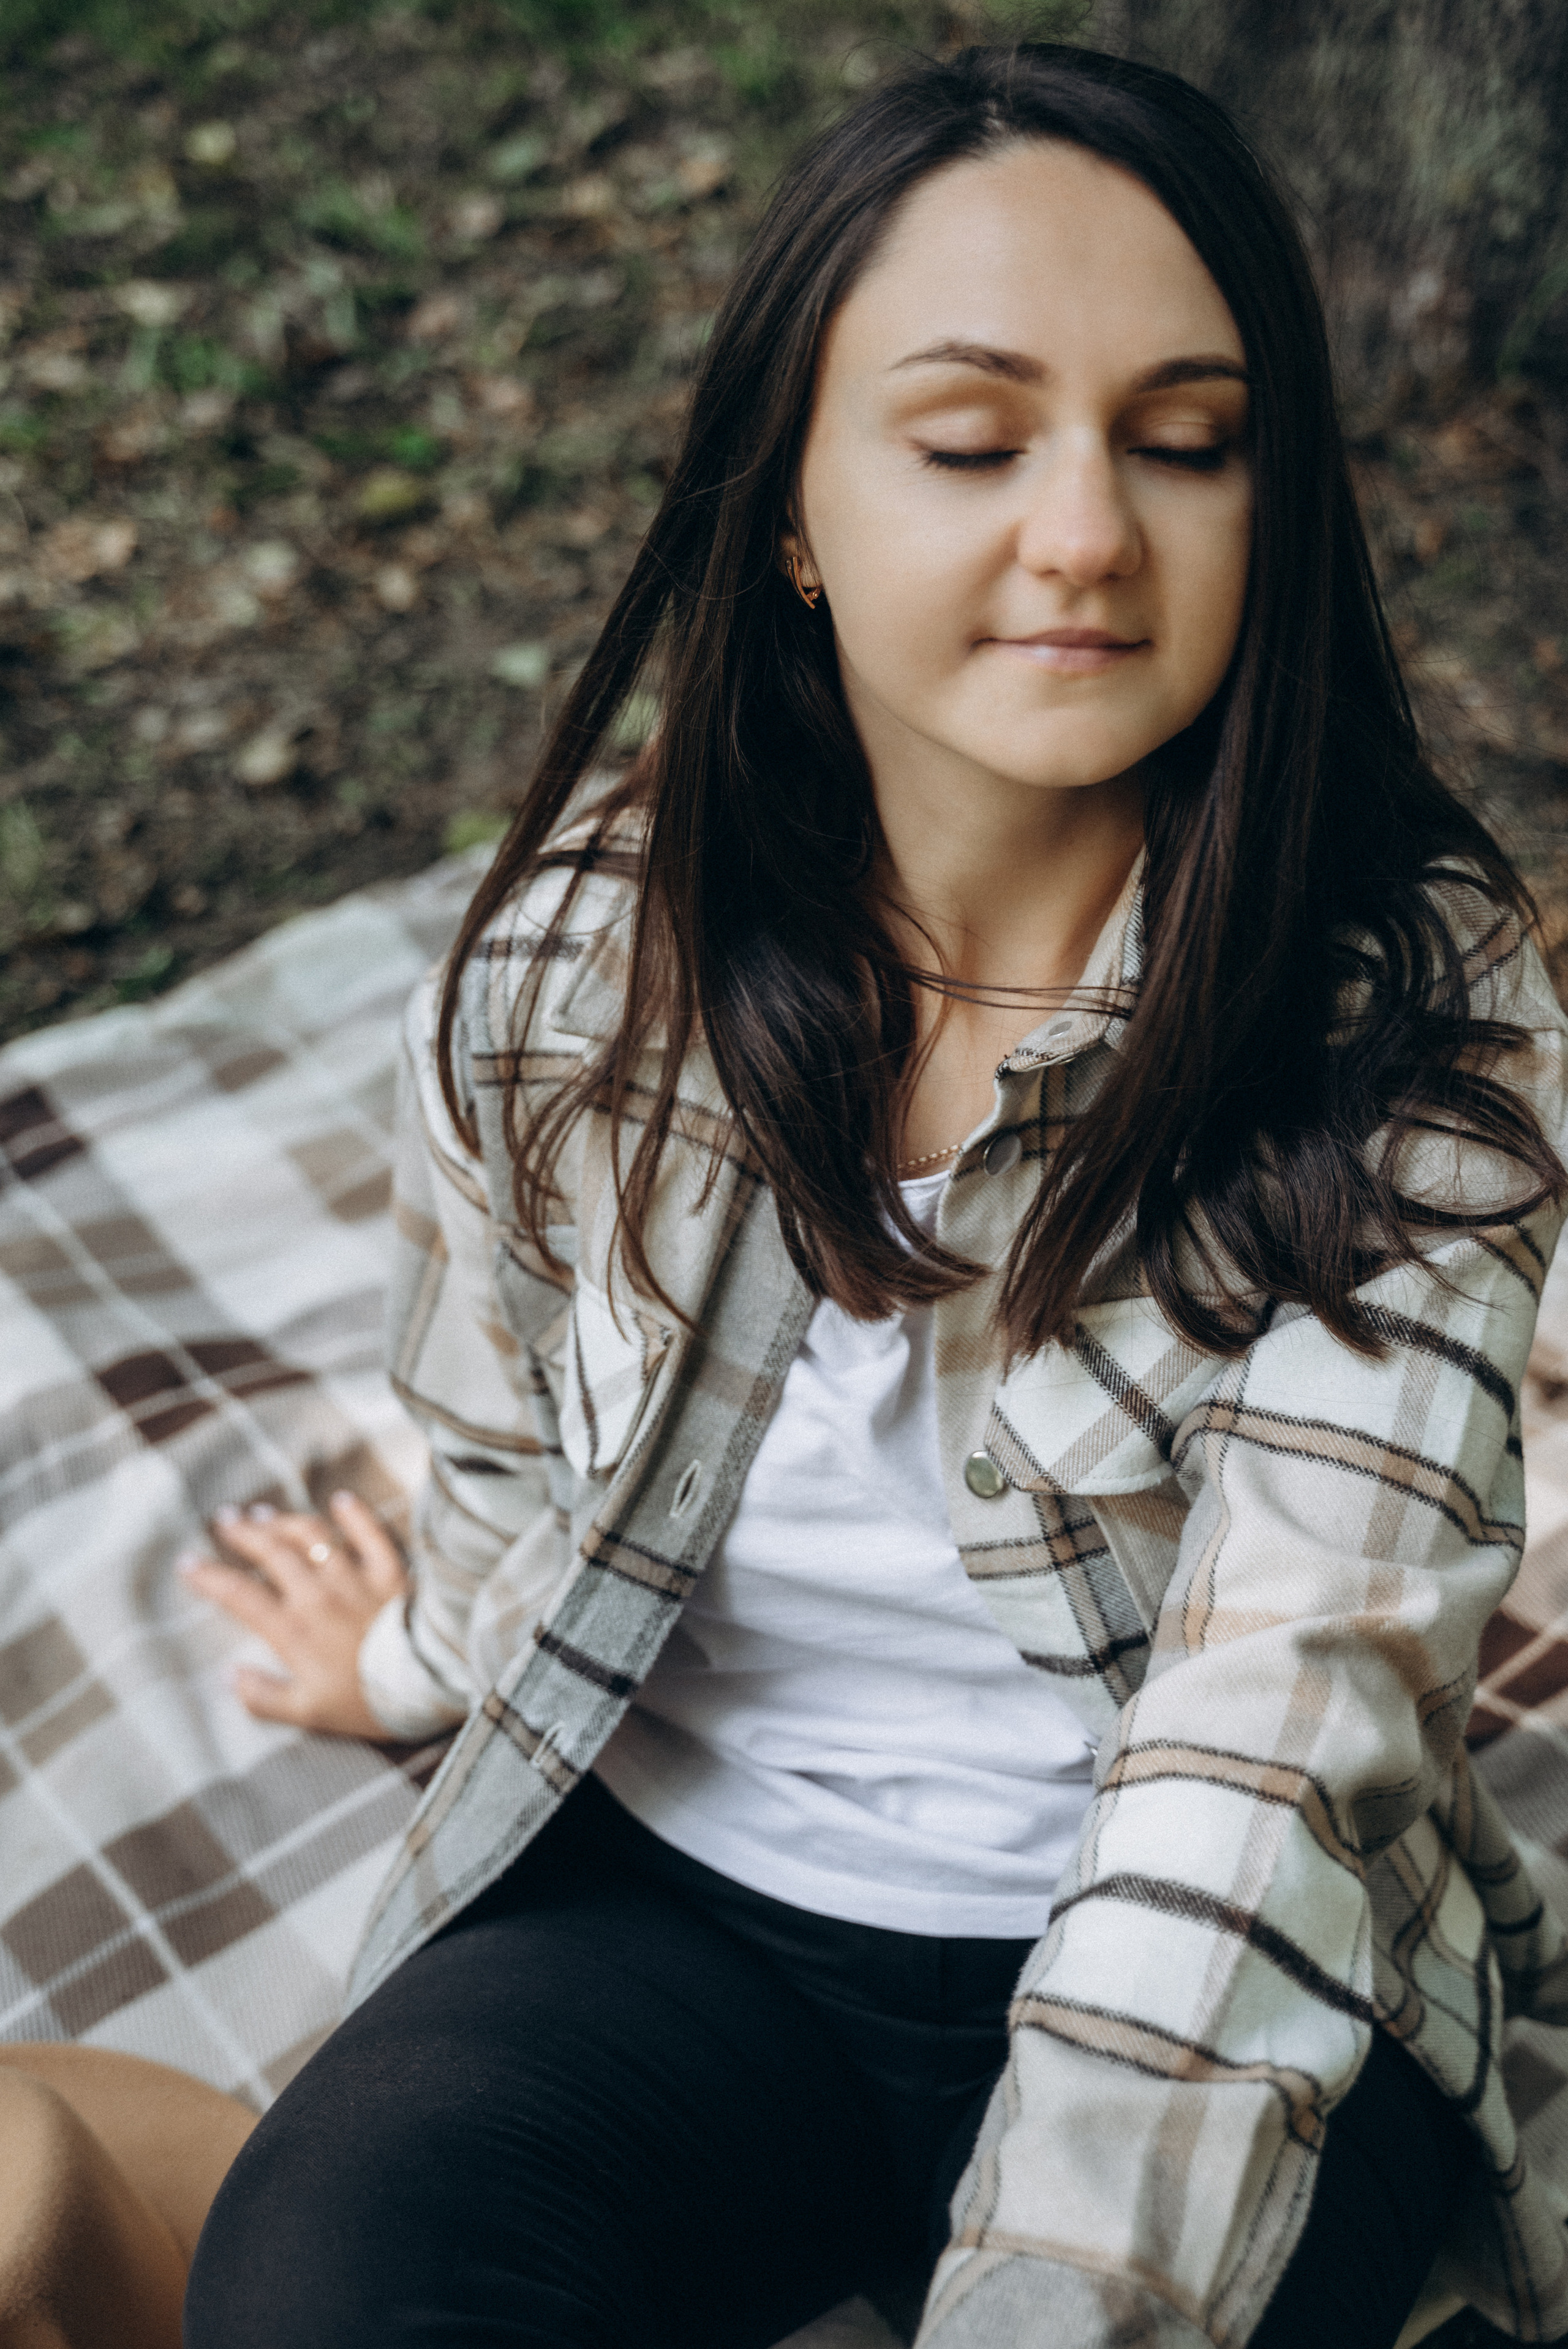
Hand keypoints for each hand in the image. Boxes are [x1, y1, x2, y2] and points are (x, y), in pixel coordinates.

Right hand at [180, 1491, 408, 1739]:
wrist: (425, 1686)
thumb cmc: (367, 1704)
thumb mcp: (308, 1714)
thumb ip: (264, 1697)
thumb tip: (231, 1676)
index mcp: (293, 1630)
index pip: (240, 1595)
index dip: (209, 1577)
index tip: (187, 1562)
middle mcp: (319, 1595)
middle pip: (272, 1553)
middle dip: (243, 1534)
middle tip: (223, 1520)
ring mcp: (356, 1578)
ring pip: (312, 1537)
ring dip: (285, 1521)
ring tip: (264, 1513)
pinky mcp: (391, 1572)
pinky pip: (370, 1533)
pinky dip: (354, 1514)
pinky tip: (340, 1500)